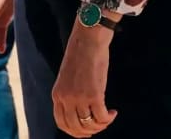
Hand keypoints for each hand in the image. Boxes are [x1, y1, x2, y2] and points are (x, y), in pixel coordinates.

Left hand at [52, 21, 117, 135]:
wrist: (87, 40)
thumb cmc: (80, 56)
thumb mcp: (67, 78)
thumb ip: (69, 95)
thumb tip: (80, 115)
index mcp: (57, 94)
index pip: (62, 123)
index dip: (75, 132)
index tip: (86, 132)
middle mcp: (65, 98)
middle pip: (76, 128)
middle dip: (90, 131)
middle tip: (100, 125)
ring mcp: (79, 97)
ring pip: (90, 125)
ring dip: (101, 125)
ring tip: (108, 117)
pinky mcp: (94, 95)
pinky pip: (102, 117)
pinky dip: (109, 118)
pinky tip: (113, 112)